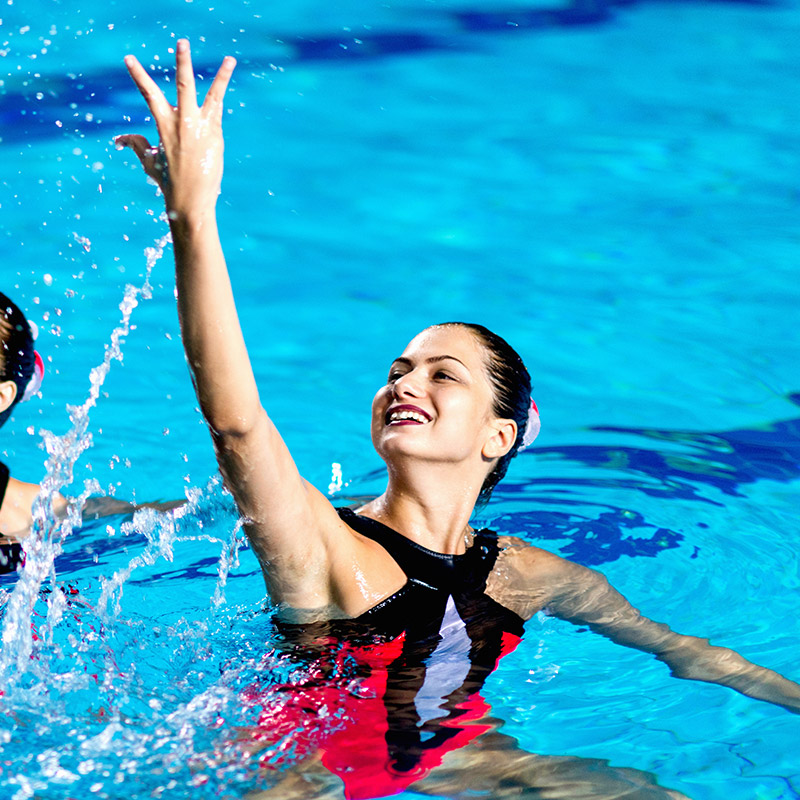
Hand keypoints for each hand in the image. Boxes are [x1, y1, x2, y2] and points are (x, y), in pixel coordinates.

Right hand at [116, 39, 235, 217]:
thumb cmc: (168, 182)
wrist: (190, 201)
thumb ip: (136, 144)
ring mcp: (202, 129)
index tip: (129, 59)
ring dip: (221, 77)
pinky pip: (220, 109)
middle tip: (182, 42)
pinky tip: (229, 75)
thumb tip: (120, 139)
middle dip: (182, 63)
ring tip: (230, 59)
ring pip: (212, 96)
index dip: (139, 76)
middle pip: (183, 86)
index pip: (149, 94)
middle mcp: (183, 123)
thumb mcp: (149, 161)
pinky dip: (223, 92)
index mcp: (164, 126)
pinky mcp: (216, 135)